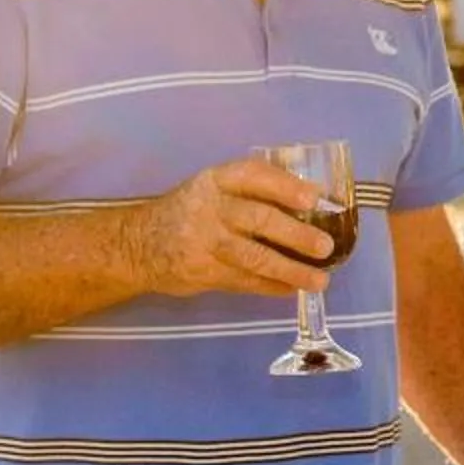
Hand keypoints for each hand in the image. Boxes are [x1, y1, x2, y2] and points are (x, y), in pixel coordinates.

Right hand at [138, 158, 335, 298]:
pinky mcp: (202, 272)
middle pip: (258, 219)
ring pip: (253, 257)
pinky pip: (243, 281)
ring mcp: (204, 242)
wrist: (138, 244)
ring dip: (290, 270)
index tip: (314, 197)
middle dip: (296, 234)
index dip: (285, 185)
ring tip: (319, 280)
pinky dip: (271, 286)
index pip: (253, 175)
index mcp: (216, 180)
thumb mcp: (212, 189)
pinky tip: (292, 289)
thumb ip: (251, 193)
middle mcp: (210, 208)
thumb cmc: (191, 211)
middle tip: (325, 247)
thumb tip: (313, 204)